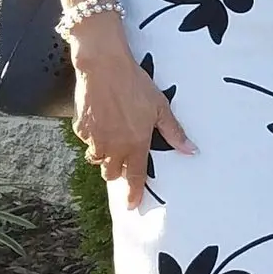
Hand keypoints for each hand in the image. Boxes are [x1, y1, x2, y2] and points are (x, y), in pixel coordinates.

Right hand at [70, 19, 196, 208]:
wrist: (105, 67)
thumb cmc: (136, 85)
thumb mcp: (160, 107)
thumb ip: (174, 132)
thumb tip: (191, 151)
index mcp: (135, 144)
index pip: (134, 177)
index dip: (133, 193)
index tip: (132, 206)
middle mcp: (113, 147)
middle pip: (112, 172)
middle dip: (117, 169)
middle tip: (125, 154)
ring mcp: (94, 140)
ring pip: (97, 159)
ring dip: (105, 154)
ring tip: (114, 134)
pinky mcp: (80, 130)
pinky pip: (87, 141)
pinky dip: (93, 135)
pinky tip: (102, 118)